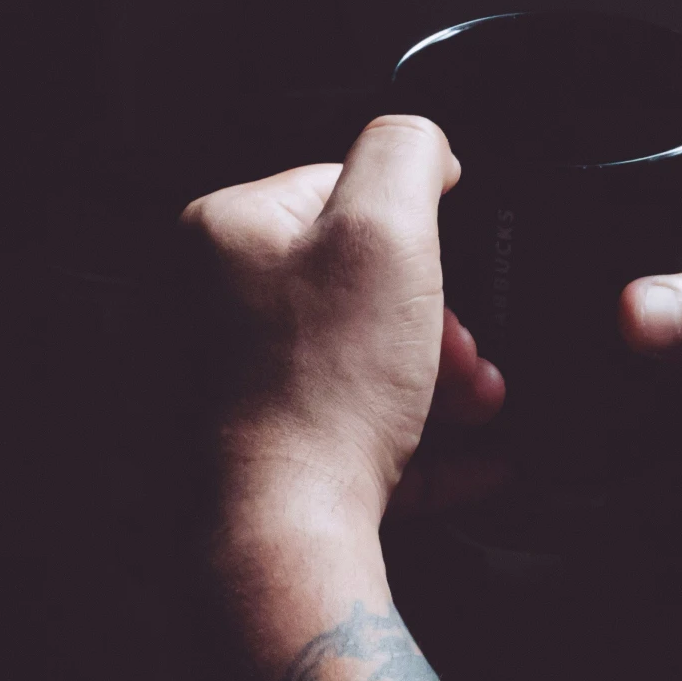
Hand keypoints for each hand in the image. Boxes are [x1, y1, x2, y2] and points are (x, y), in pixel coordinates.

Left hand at [183, 115, 506, 530]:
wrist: (277, 535)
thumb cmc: (320, 390)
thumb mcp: (388, 231)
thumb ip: (408, 153)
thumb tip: (424, 146)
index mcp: (224, 232)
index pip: (346, 195)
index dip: (422, 237)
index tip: (456, 280)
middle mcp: (204, 302)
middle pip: (357, 285)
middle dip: (435, 322)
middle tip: (469, 360)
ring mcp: (220, 386)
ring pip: (357, 361)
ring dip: (434, 383)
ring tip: (477, 413)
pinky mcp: (248, 455)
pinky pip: (348, 431)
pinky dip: (414, 442)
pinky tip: (470, 460)